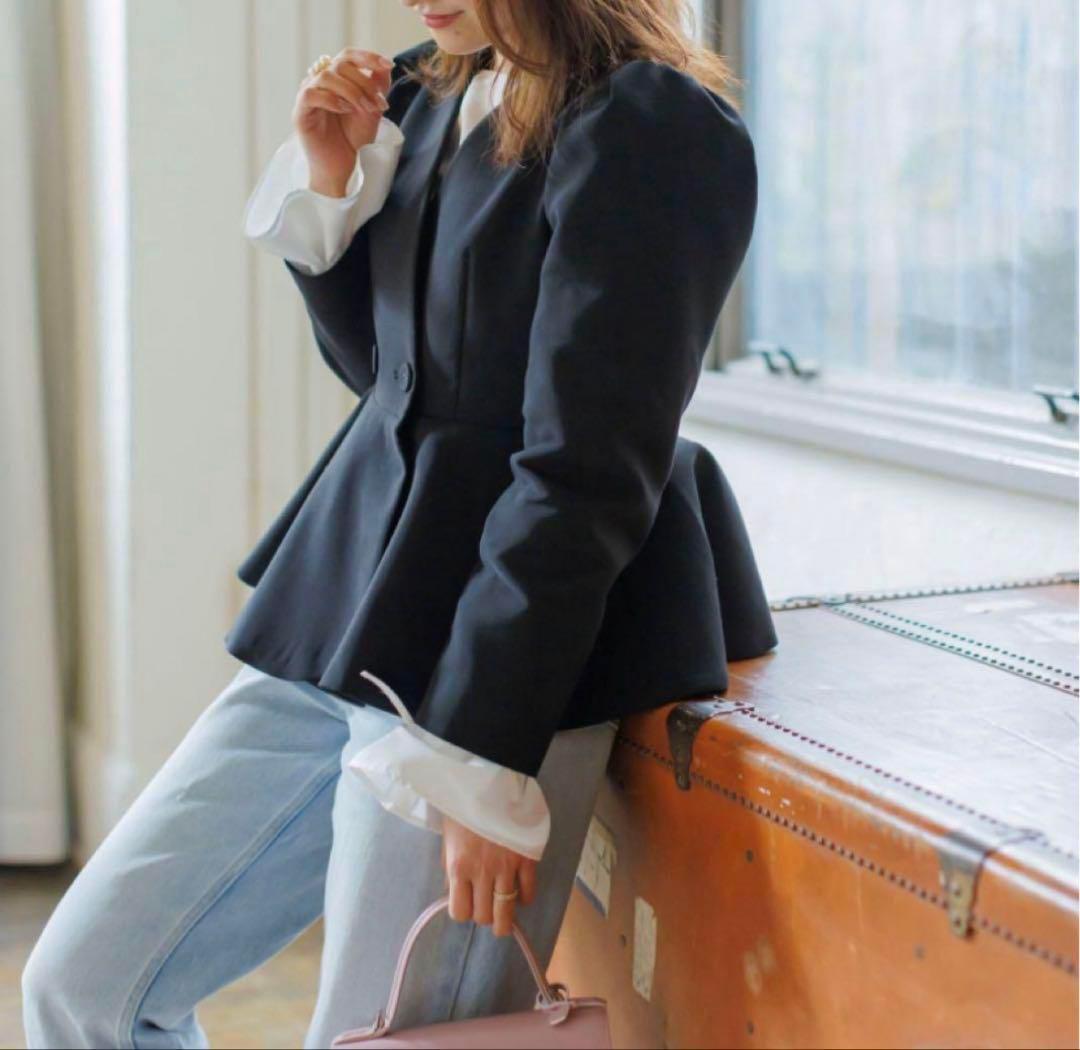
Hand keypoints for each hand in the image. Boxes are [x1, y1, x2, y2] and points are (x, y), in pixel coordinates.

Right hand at [292, 48, 394, 195]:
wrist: (343, 168)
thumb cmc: (353, 140)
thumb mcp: (372, 111)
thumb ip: (377, 89)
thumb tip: (385, 67)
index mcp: (336, 79)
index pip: (348, 56)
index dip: (368, 57)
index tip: (389, 65)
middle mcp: (319, 83)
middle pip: (340, 64)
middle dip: (364, 82)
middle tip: (379, 104)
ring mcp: (308, 95)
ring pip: (326, 76)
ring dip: (351, 91)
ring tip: (364, 109)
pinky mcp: (300, 112)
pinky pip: (311, 94)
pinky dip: (331, 99)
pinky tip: (345, 110)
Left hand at [441, 816, 538, 937]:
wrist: (489, 780)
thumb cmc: (463, 806)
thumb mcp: (448, 836)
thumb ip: (451, 864)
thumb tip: (454, 888)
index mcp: (459, 867)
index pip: (460, 912)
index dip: (463, 912)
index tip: (466, 905)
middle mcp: (482, 872)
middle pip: (483, 916)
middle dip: (483, 916)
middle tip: (485, 909)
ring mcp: (507, 867)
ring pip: (506, 911)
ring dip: (504, 920)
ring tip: (504, 920)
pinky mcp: (527, 858)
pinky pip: (529, 890)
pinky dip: (525, 897)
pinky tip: (522, 895)